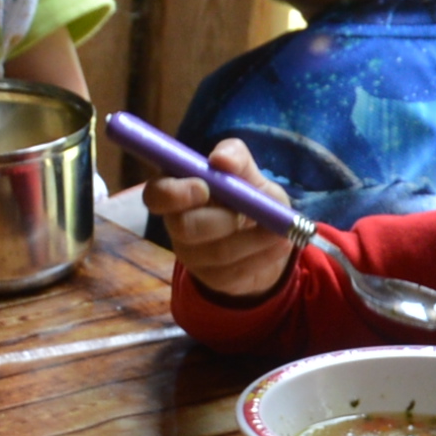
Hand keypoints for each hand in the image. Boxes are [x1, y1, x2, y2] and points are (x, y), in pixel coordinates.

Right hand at [144, 135, 295, 300]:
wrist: (269, 237)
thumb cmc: (250, 196)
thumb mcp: (249, 172)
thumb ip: (236, 157)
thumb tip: (219, 158)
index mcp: (178, 190)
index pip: (155, 195)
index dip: (174, 194)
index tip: (204, 188)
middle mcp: (176, 224)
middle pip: (183, 228)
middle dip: (222, 220)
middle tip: (249, 213)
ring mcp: (192, 255)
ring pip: (216, 252)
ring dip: (254, 239)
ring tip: (279, 230)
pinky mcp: (212, 279)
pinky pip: (235, 271)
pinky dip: (264, 255)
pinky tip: (280, 243)